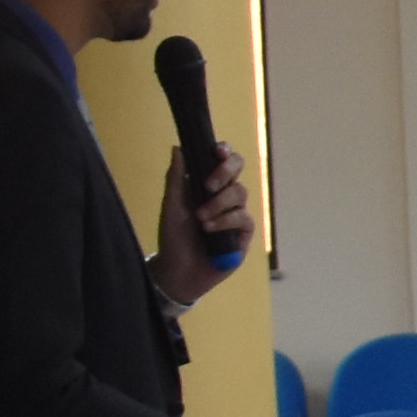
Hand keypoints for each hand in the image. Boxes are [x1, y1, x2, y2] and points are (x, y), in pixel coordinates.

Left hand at [149, 150, 248, 307]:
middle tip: (207, 186)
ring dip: (219, 204)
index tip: (216, 152)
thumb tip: (178, 147)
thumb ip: (176, 177)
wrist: (177, 270)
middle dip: (224, 173)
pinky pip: (242, 218)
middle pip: (238, 169)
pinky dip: (224, 222)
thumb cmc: (173, 236)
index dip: (224, 152)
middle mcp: (224, 194)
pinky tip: (209, 230)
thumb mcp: (171, 204)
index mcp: (207, 183)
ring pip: (240, 193)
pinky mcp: (244, 233)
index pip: (223, 160)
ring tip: (200, 219)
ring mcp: (236, 212)